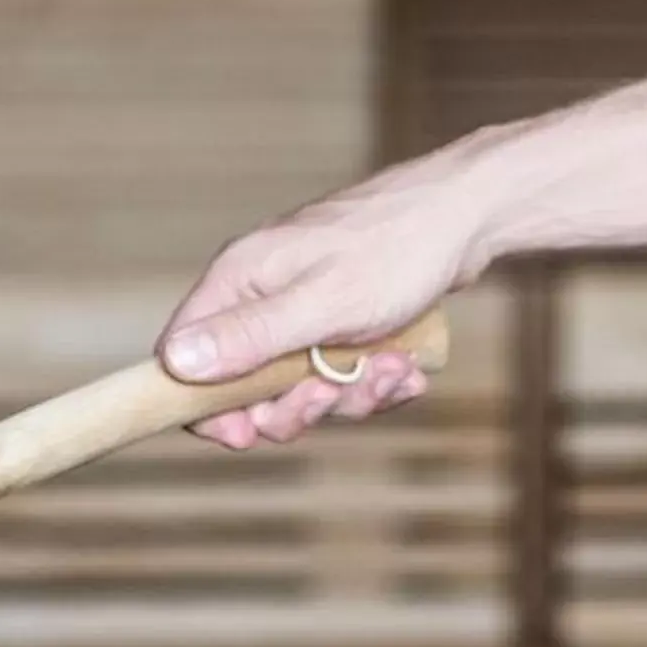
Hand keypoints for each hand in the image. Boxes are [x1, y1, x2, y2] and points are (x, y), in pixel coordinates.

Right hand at [157, 161, 494, 448]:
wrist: (472, 213)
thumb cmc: (398, 247)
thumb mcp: (321, 303)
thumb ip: (247, 336)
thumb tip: (174, 363)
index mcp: (239, 281)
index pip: (184, 358)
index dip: (206, 407)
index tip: (246, 433)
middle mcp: (260, 295)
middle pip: (244, 385)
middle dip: (296, 405)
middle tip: (334, 396)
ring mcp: (301, 308)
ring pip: (299, 386)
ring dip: (349, 394)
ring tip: (392, 369)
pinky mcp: (338, 320)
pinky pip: (339, 376)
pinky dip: (372, 382)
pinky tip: (405, 367)